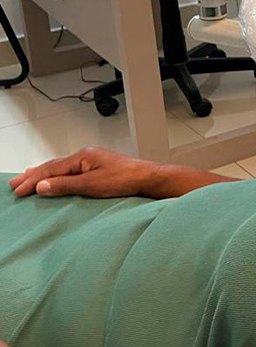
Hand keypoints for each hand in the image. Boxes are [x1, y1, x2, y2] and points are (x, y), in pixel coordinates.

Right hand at [8, 147, 157, 198]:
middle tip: (14, 184)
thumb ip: (66, 185)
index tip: (17, 190)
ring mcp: (92, 161)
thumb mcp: (92, 185)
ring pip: (61, 167)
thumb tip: (42, 185)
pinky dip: (58, 174)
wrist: (149, 178)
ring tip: (27, 177)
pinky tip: (56, 177)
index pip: (50, 169)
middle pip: (53, 166)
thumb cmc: (126, 179)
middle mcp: (86, 156)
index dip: (32, 180)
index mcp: (82, 156)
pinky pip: (71, 170)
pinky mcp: (98, 168)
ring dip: (43, 173)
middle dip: (32, 175)